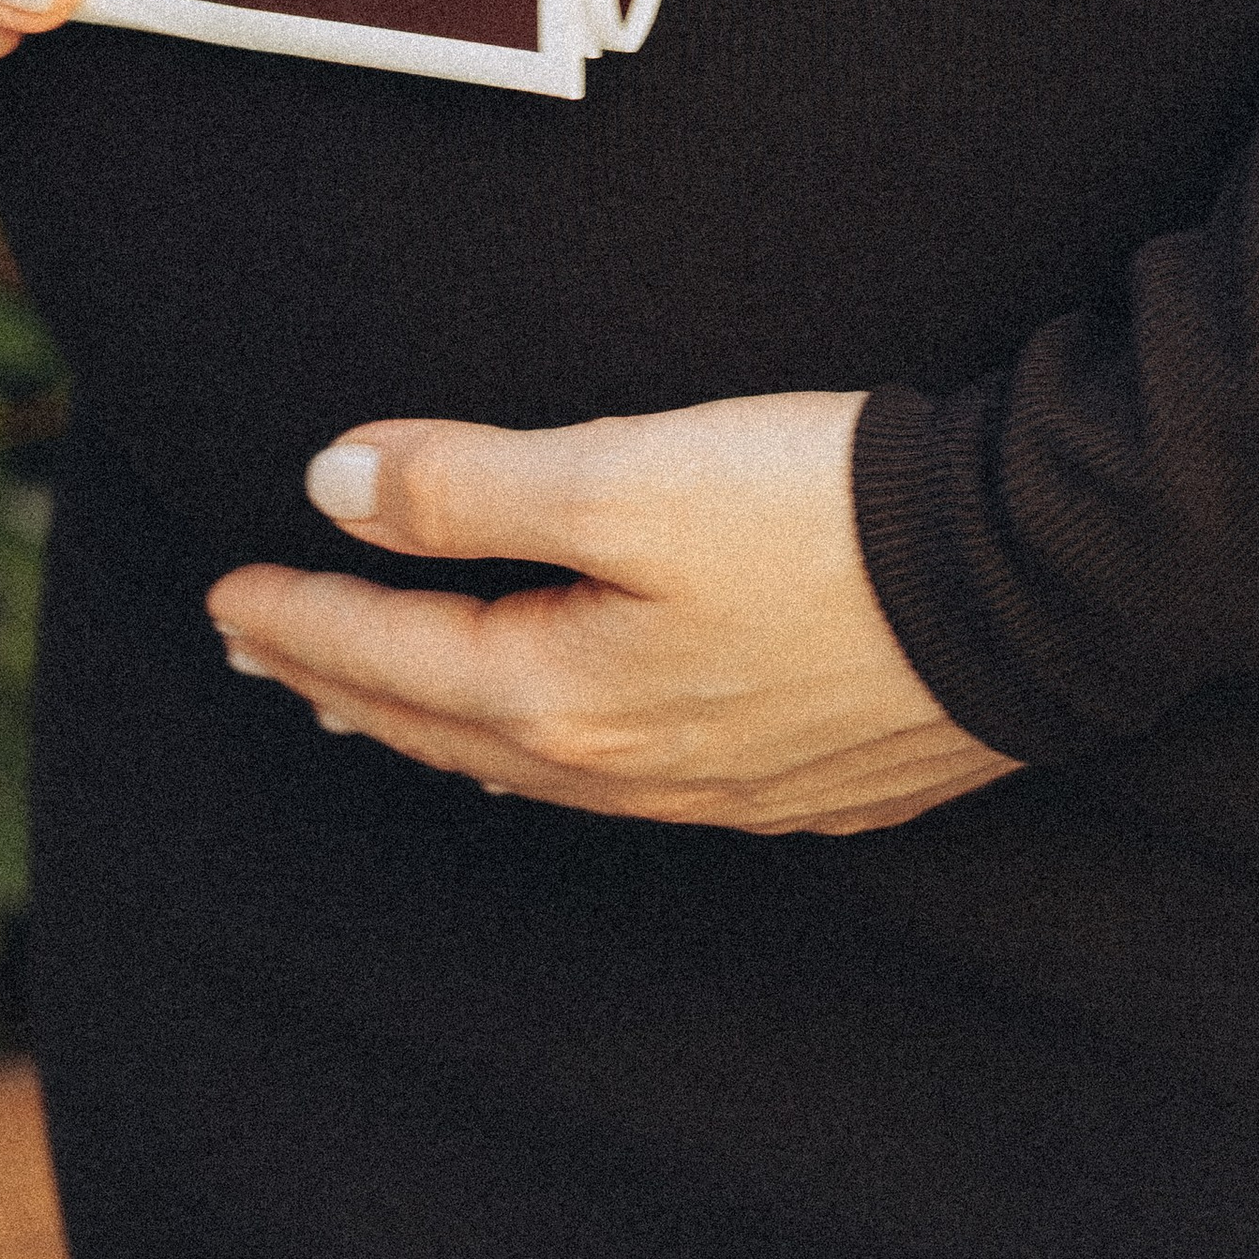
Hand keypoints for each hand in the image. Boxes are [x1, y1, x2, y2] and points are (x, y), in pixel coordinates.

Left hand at [206, 390, 1021, 834]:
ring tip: (371, 701)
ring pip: (529, 765)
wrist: (1031, 585)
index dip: (301, 616)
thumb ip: (471, 485)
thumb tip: (335, 486)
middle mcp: (629, 764)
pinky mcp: (796, 775)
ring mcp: (716, 784)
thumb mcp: (629, 474)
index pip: (392, 659)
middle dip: (342, 682)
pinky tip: (555, 734)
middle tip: (265, 646)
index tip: (227, 589)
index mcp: (569, 693)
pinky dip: (545, 751)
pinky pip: (619, 780)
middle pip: (444, 727)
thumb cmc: (830, 520)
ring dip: (434, 725)